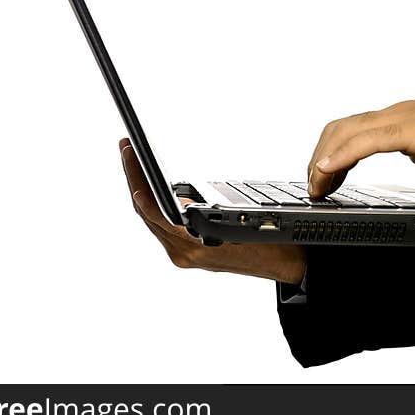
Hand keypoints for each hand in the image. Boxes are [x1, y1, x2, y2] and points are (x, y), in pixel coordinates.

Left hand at [119, 138, 305, 284]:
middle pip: (148, 213)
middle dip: (135, 179)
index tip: (132, 168)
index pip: (159, 216)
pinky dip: (154, 201)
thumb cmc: (274, 244)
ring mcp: (183, 254)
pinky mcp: (186, 251)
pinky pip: (161, 223)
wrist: (287, 266)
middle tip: (127, 149)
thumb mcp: (246, 223)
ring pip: (152, 218)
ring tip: (133, 160)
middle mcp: (184, 254)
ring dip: (141, 188)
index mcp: (197, 248)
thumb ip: (211, 217)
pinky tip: (151, 184)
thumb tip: (183, 204)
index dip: (142, 192)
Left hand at [307, 86, 414, 197]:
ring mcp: (398, 119)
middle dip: (319, 157)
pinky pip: (363, 142)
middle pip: (340, 128)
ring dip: (323, 159)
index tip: (324, 176)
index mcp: (400, 118)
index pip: (353, 129)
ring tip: (316, 185)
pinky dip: (339, 156)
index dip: (332, 151)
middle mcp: (394, 115)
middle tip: (314, 184)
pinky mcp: (406, 130)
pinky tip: (328, 170)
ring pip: (345, 132)